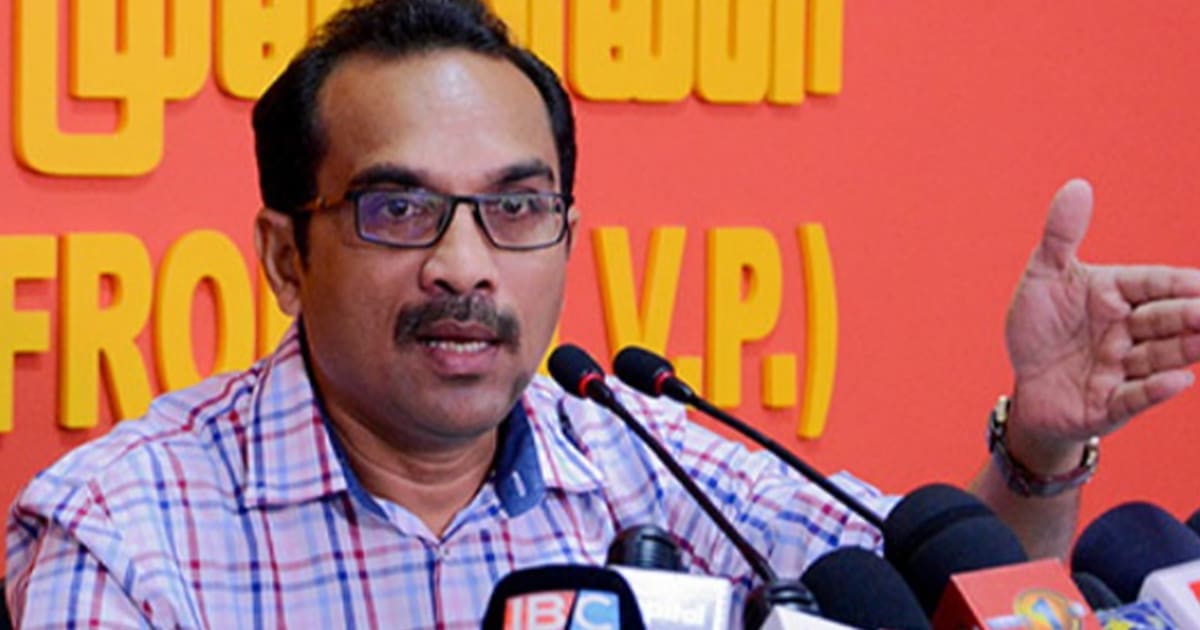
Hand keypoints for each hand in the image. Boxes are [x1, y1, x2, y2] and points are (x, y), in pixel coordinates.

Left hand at [1004, 179, 1199, 467]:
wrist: (1026, 387)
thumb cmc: (1038, 329)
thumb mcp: (1042, 279)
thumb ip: (1060, 236)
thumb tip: (1077, 185)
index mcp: (1115, 296)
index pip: (1153, 283)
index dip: (1178, 282)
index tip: (1199, 282)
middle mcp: (1127, 331)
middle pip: (1165, 319)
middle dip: (1189, 314)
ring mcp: (1124, 368)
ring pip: (1159, 356)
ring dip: (1184, 348)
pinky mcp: (1111, 404)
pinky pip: (1135, 396)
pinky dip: (1156, 389)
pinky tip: (1178, 380)